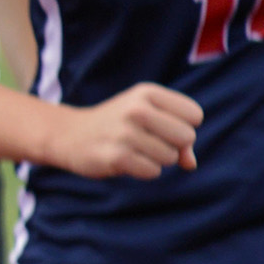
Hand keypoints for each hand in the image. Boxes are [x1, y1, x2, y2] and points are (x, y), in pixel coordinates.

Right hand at [47, 83, 201, 178]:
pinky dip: (145, 170)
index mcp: (147, 93)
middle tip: (150, 141)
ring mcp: (125, 133)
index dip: (184, 126)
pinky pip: (153, 171)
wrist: (69, 134)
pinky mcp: (116, 156)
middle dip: (174, 145)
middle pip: (187, 136)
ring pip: (171, 157)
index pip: (194, 115)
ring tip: (135, 150)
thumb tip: (189, 164)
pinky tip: (127, 160)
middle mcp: (136, 109)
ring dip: (158, 160)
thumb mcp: (148, 117)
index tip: (163, 126)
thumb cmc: (118, 125)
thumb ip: (178, 137)